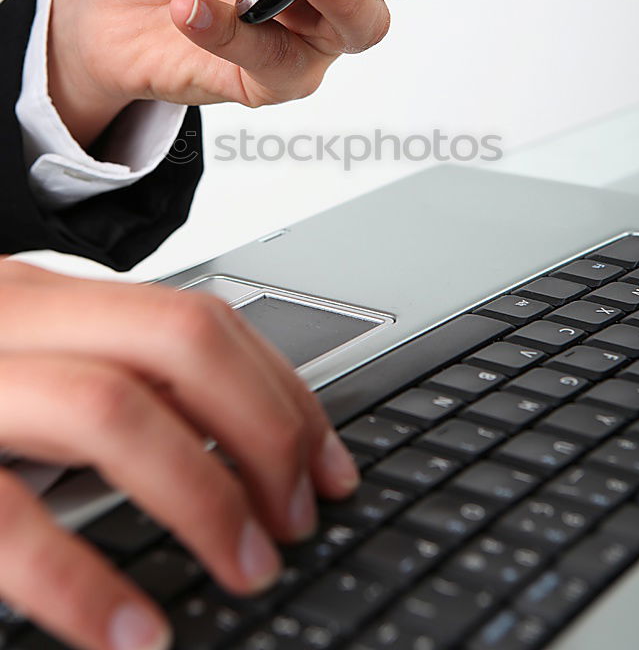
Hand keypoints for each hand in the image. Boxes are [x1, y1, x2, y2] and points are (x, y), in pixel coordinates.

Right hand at [0, 259, 358, 649]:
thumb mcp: (23, 369)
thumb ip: (105, 385)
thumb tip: (231, 450)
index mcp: (48, 298)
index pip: (200, 318)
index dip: (282, 391)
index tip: (330, 463)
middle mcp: (9, 317)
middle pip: (177, 340)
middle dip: (263, 427)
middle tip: (301, 515)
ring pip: (107, 407)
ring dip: (200, 493)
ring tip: (248, 568)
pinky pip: (4, 515)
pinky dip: (81, 579)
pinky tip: (137, 632)